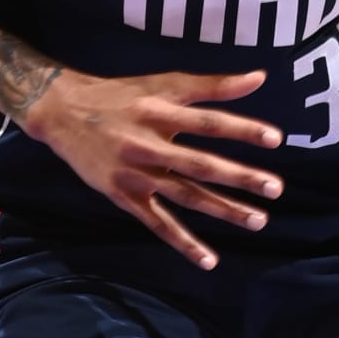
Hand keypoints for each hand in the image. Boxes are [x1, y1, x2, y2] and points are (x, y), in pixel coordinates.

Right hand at [27, 68, 283, 270]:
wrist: (62, 113)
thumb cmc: (120, 95)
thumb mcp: (162, 82)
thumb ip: (211, 85)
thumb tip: (260, 77)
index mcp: (159, 112)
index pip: (208, 122)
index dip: (241, 129)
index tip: (276, 139)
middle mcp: (148, 144)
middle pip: (200, 164)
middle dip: (239, 178)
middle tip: (276, 189)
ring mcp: (136, 174)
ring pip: (186, 196)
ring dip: (223, 210)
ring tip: (258, 221)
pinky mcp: (124, 197)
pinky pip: (158, 224)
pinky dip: (184, 243)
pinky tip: (210, 260)